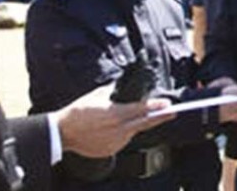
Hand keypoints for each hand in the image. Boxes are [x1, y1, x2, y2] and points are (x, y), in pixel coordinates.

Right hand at [55, 84, 173, 157]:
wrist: (63, 133)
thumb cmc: (78, 112)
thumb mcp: (96, 96)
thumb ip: (112, 91)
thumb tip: (121, 86)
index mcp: (115, 114)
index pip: (141, 110)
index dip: (156, 106)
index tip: (167, 103)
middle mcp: (118, 130)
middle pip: (144, 123)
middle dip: (160, 117)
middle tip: (173, 111)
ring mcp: (115, 142)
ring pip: (134, 132)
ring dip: (139, 124)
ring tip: (146, 117)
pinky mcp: (111, 150)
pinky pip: (123, 140)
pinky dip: (125, 133)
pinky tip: (121, 127)